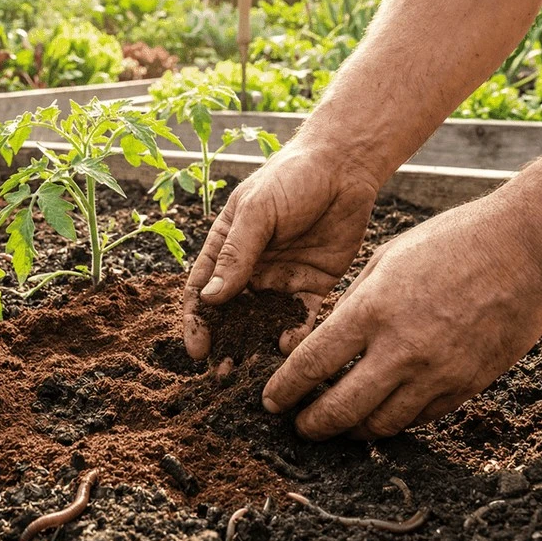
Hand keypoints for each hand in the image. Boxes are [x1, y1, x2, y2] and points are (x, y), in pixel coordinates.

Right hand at [182, 139, 380, 370]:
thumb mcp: (257, 212)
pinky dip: (294, 335)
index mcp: (226, 247)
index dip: (197, 321)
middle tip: (223, 374)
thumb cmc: (291, 178)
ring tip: (254, 372)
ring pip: (264, 323)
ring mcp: (282, 279)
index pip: (203, 291)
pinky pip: (300, 318)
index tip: (197, 349)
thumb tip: (210, 299)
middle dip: (225, 345)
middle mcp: (251, 268)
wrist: (345, 166)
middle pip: (232, 315)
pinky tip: (290, 347)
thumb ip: (236, 255)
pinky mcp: (314, 286)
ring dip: (256, 347)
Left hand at [261, 196, 541, 440]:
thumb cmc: (453, 242)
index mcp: (372, 310)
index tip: (271, 401)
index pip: (312, 364)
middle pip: (340, 408)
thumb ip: (354, 303)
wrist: (526, 249)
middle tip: (300, 426)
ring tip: (339, 425)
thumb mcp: (387, 259)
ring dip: (352, 429)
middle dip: (312, 425)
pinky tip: (382, 413)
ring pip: (380, 424)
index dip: (285, 390)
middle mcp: (401, 349)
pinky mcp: (466, 385)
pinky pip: (419, 418)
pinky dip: (394, 420)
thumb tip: (326, 339)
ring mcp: (436, 372)